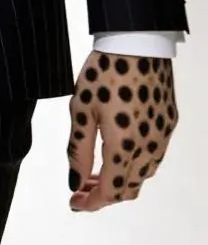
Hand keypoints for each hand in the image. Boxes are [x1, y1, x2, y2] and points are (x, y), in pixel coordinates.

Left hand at [67, 51, 177, 210]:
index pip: (110, 191)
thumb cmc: (103, 73)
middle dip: (104, 194)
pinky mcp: (169, 122)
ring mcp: (162, 136)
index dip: (91, 202)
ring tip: (97, 170)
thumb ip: (78, 149)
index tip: (74, 203)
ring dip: (121, 180)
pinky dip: (135, 164)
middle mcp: (149, 147)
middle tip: (81, 187)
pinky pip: (155, 156)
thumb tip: (74, 182)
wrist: (138, 42)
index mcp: (124, 146)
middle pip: (128, 188)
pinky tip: (119, 150)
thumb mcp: (81, 109)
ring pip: (143, 174)